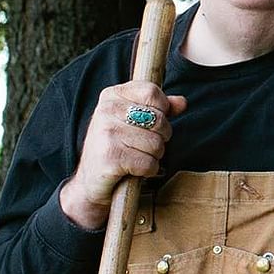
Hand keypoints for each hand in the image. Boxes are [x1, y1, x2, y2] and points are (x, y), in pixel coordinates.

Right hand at [60, 83, 186, 229]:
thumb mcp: (134, 122)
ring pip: (157, 144)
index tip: (151, 123)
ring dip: (154, 156)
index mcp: (112, 96)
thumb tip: (182, 102)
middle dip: (160, 137)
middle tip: (142, 146)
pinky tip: (133, 170)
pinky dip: (148, 170)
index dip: (162, 110)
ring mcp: (107, 133)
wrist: (91, 182)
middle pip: (159, 120)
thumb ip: (159, 109)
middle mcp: (106, 110)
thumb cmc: (116, 149)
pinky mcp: (111, 157)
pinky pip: (149, 163)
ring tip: (136, 157)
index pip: (152, 92)